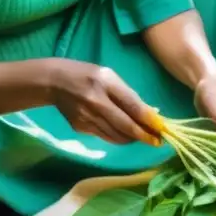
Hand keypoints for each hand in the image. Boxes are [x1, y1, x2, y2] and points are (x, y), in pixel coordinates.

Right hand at [47, 60, 161, 145]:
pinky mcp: (81, 128)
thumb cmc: (87, 75)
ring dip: (132, 138)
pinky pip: (105, 137)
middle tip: (157, 141)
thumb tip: (150, 113)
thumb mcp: (109, 76)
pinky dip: (119, 138)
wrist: (54, 82)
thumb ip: (128, 94)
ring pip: (116, 135)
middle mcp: (96, 102)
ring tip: (143, 137)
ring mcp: (87, 117)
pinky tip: (125, 135)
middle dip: (144, 135)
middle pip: (125, 125)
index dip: (149, 120)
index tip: (162, 129)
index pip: (132, 106)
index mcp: (105, 83)